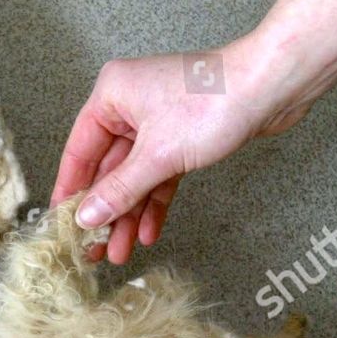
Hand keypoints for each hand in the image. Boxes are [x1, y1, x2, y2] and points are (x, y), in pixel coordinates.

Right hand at [50, 0, 336, 264]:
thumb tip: (86, 217)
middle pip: (107, 168)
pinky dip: (154, 200)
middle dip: (105, 210)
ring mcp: (157, 120)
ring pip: (134, 175)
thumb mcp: (157, 155)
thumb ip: (119, 190)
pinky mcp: (182, 135)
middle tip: (94, 246)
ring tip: (121, 250)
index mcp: (111, 95)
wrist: (273, 86)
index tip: (63, 223)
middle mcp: (129, 105)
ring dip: (130, 213)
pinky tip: (149, 230)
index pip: (79, 151)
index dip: (71, 190)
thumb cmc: (214, 102)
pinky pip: (159, 173)